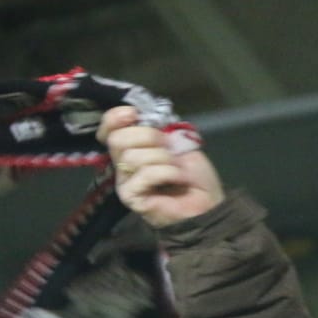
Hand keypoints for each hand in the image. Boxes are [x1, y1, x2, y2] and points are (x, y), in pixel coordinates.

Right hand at [97, 106, 224, 227]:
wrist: (208, 204)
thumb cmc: (195, 177)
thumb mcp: (179, 143)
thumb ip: (159, 129)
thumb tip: (142, 116)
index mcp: (133, 148)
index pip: (109, 128)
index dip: (115, 118)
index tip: (134, 113)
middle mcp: (123, 163)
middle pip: (117, 139)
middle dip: (147, 137)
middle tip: (169, 148)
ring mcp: (125, 181)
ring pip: (131, 157)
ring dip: (162, 158)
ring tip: (177, 168)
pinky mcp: (130, 196)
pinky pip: (143, 174)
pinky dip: (166, 172)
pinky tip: (177, 178)